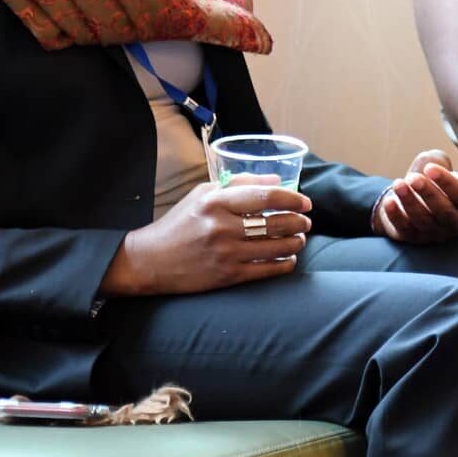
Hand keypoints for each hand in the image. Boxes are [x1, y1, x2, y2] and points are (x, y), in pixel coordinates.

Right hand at [102, 178, 311, 295]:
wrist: (151, 261)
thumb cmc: (179, 223)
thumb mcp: (203, 194)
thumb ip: (240, 184)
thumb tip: (276, 180)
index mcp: (216, 202)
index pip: (265, 197)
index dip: (292, 199)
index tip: (305, 202)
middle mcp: (222, 227)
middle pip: (274, 223)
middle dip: (298, 222)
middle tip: (306, 221)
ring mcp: (226, 253)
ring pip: (274, 248)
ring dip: (294, 242)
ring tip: (300, 238)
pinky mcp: (227, 276)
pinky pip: (265, 270)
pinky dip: (283, 264)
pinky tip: (288, 258)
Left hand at [372, 150, 457, 243]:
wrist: (411, 196)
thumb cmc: (430, 179)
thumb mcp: (439, 165)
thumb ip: (438, 161)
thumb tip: (429, 163)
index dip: (448, 183)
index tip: (430, 168)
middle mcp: (456, 224)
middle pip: (445, 212)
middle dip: (428, 193)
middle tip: (413, 178)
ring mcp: (436, 234)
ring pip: (424, 221)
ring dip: (409, 202)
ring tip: (398, 184)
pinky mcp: (415, 239)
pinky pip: (405, 229)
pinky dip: (396, 216)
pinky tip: (389, 201)